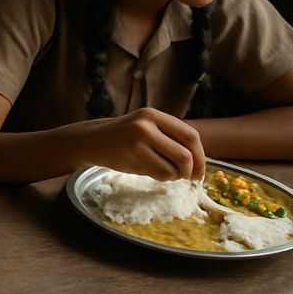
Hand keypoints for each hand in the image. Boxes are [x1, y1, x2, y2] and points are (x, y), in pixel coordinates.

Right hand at [78, 107, 205, 180]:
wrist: (91, 141)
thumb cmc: (124, 137)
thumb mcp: (146, 127)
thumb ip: (169, 137)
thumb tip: (199, 161)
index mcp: (154, 115)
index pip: (190, 136)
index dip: (201, 155)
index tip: (200, 169)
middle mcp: (146, 125)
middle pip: (186, 154)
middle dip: (192, 170)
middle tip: (189, 177)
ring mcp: (138, 141)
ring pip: (174, 167)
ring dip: (175, 175)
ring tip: (165, 172)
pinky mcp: (131, 157)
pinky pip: (160, 174)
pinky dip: (163, 178)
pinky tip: (152, 172)